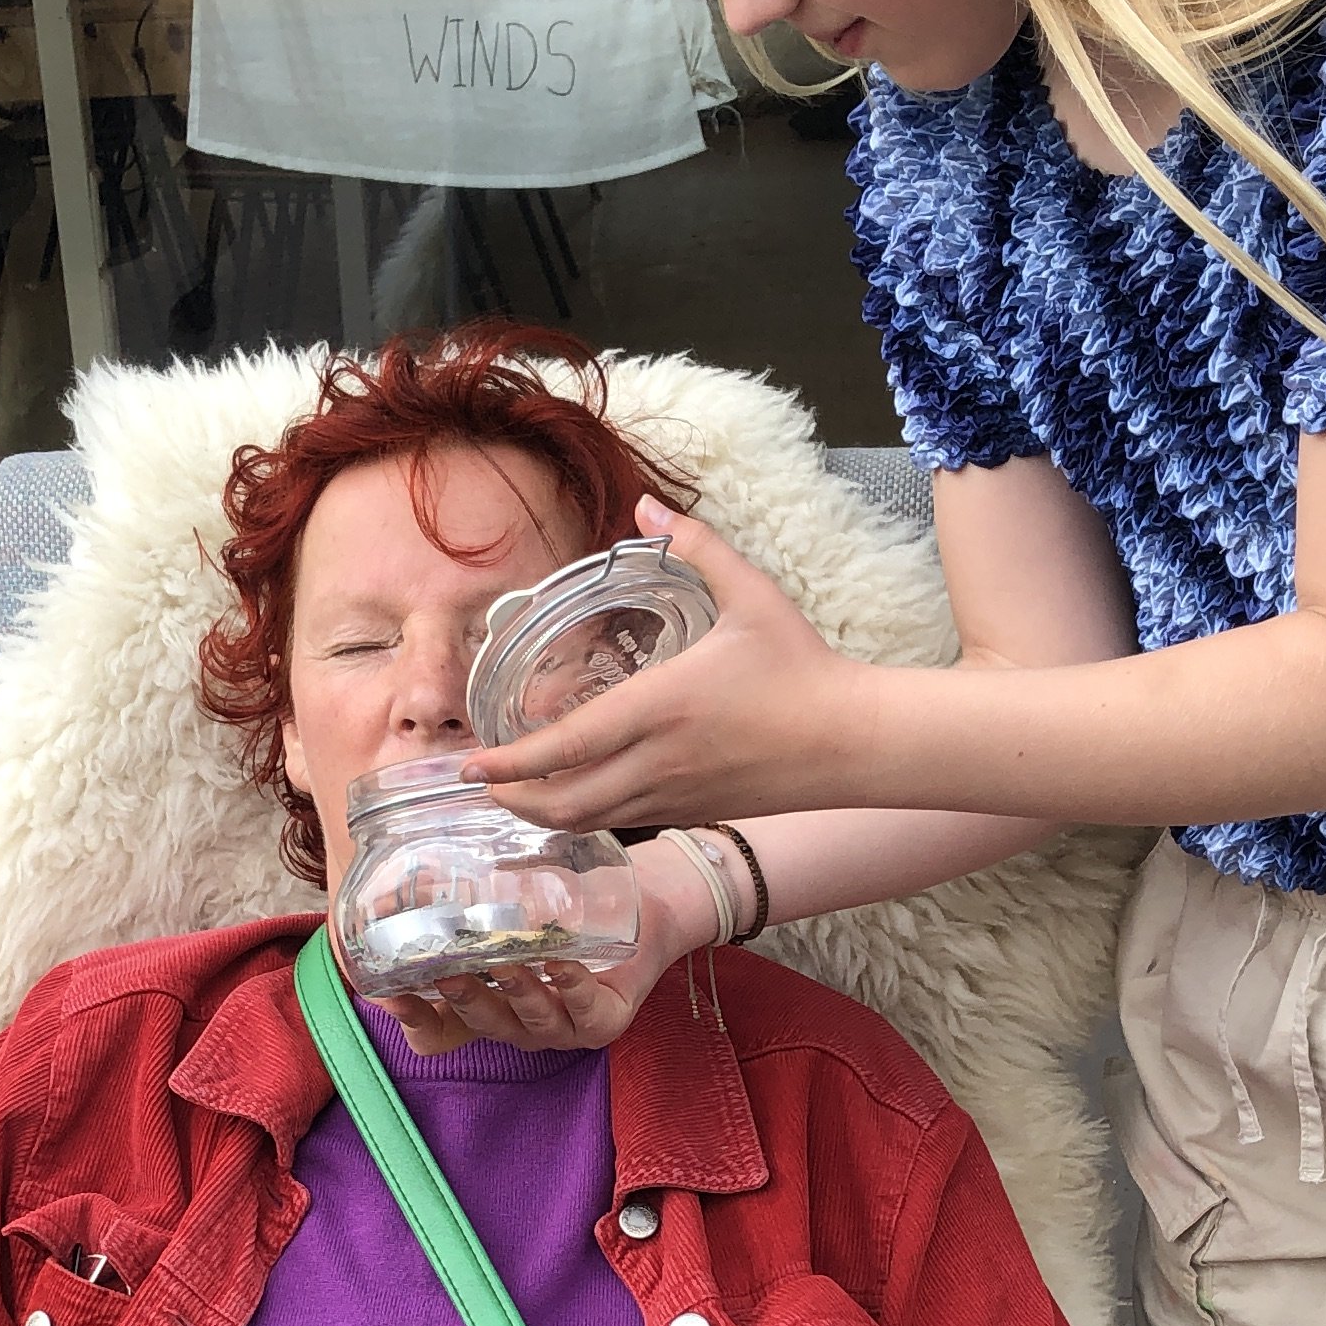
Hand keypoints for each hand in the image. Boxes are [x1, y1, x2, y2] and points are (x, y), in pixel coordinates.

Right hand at [372, 830, 714, 1056]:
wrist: (643, 905)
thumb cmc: (565, 906)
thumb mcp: (507, 901)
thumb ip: (459, 899)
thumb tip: (389, 885)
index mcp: (490, 1003)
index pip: (440, 1025)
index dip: (412, 1016)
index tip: (387, 995)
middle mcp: (521, 1022)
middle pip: (485, 1021)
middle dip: (465, 999)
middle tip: (448, 973)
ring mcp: (563, 1027)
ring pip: (532, 1020)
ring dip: (517, 993)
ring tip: (508, 964)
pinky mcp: (605, 1022)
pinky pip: (586, 1012)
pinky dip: (573, 988)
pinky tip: (562, 964)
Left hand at [468, 501, 881, 830]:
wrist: (853, 741)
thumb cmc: (802, 667)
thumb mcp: (751, 595)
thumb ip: (696, 546)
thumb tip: (648, 503)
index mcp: (662, 707)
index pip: (568, 745)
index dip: (513, 761)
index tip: (471, 761)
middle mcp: (660, 761)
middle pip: (565, 801)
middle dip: (512, 797)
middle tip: (481, 781)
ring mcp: (676, 795)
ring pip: (591, 821)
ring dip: (545, 815)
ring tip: (515, 795)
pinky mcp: (695, 812)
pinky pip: (625, 822)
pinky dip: (588, 818)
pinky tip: (575, 799)